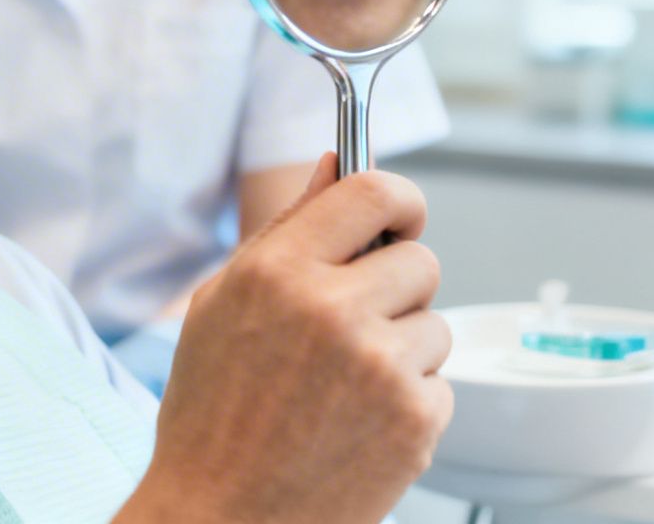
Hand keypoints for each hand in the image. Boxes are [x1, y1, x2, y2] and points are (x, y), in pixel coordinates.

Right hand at [117, 154, 451, 523]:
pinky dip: (410, 402)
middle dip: (398, 286)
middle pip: (420, 260)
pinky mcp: (414, 421)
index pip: (373, 191)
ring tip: (345, 386)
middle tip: (357, 322)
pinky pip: (440, 384)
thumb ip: (287, 229)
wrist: (220, 519)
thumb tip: (335, 165)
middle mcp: (333, 309)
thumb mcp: (224, 304)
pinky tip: (357, 424)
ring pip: (436, 324)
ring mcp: (380, 366)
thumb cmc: (212, 416)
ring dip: (405, 348)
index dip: (399, 198)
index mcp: (279, 271)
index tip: (401, 214)